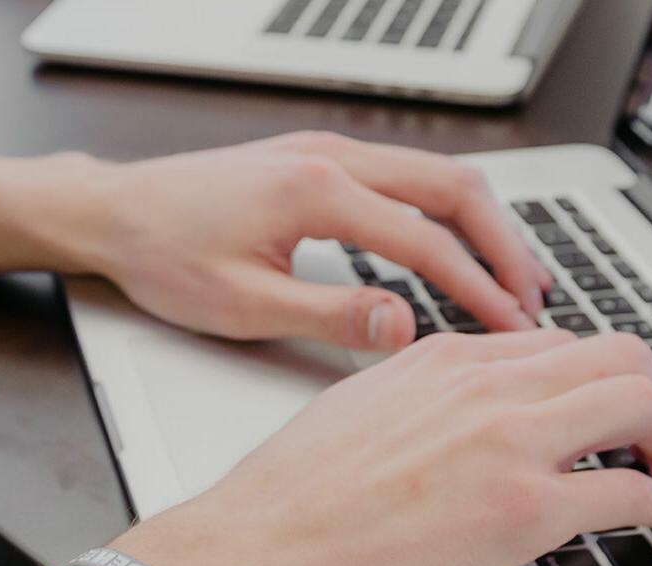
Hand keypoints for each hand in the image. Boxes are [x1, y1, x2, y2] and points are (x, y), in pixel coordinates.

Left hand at [59, 132, 548, 348]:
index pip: (426, 241)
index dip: (477, 287)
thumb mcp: (244, 303)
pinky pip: (407, 181)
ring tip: (514, 274)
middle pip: (453, 189)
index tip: (511, 325)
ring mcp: (329, 154)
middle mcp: (333, 159)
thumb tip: (404, 325)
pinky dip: (445, 215)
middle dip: (503, 245)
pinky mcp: (320, 164)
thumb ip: (331, 313)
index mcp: (317, 191)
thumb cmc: (165, 255)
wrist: (116, 213)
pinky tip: (456, 246)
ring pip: (436, 178)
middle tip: (535, 297)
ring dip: (482, 225)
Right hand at [117, 329, 651, 565]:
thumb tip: (460, 428)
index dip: (587, 378)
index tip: (596, 408)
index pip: (550, 345)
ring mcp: (503, 442)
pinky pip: (630, 489)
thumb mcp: (355, 416)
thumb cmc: (288, 500)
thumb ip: (420, 406)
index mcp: (436, 360)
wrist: (256, 555)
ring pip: (637, 400)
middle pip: (612, 354)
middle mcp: (479, 388)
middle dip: (648, 394)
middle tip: (649, 433)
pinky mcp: (519, 511)